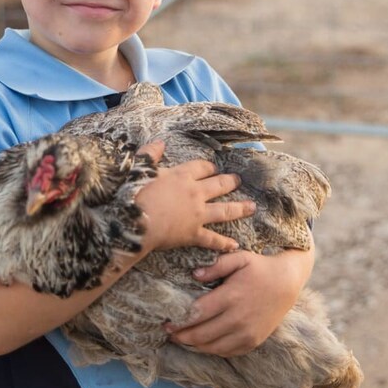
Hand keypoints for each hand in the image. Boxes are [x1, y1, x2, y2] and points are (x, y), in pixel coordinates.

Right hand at [133, 141, 252, 252]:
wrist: (135, 220)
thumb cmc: (135, 192)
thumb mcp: (140, 167)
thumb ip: (151, 154)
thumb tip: (159, 143)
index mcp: (182, 175)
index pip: (202, 167)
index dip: (209, 167)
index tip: (213, 168)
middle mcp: (195, 193)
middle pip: (219, 185)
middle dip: (230, 182)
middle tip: (239, 181)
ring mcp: (197, 214)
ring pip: (224, 210)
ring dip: (239, 208)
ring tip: (252, 207)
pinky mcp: (194, 234)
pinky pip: (213, 239)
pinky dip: (224, 243)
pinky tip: (235, 245)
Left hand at [166, 246, 314, 356]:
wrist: (287, 283)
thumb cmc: (259, 268)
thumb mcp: (239, 258)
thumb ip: (215, 265)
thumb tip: (193, 275)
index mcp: (231, 297)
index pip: (197, 314)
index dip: (179, 321)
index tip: (166, 322)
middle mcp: (238, 319)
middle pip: (201, 335)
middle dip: (181, 336)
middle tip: (169, 332)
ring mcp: (247, 333)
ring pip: (212, 348)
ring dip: (193, 346)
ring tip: (181, 339)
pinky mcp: (253, 342)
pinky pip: (226, 352)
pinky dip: (211, 350)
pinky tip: (201, 343)